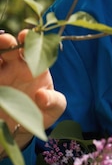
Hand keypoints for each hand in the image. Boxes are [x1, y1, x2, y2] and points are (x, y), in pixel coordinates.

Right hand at [0, 30, 66, 147]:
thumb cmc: (42, 111)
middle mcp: (14, 67)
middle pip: (8, 48)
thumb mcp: (54, 108)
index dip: (28, 39)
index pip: (31, 47)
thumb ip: (54, 101)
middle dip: (5, 41)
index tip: (26, 36)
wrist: (24, 128)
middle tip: (6, 40)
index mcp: (34, 65)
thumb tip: (41, 95)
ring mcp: (0, 76)